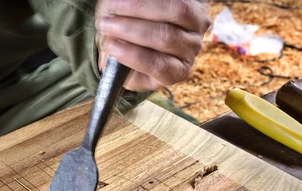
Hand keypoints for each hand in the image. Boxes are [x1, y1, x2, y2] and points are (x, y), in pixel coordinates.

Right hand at [95, 0, 210, 91]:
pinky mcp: (194, 5)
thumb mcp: (123, 65)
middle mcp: (190, 50)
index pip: (159, 66)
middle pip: (165, 37)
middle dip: (130, 29)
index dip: (134, 56)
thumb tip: (111, 47)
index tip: (110, 46)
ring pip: (175, 11)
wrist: (147, 28)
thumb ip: (118, 63)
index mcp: (175, 73)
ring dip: (138, 7)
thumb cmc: (132, 51)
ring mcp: (196, 26)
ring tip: (112, 6)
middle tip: (105, 24)